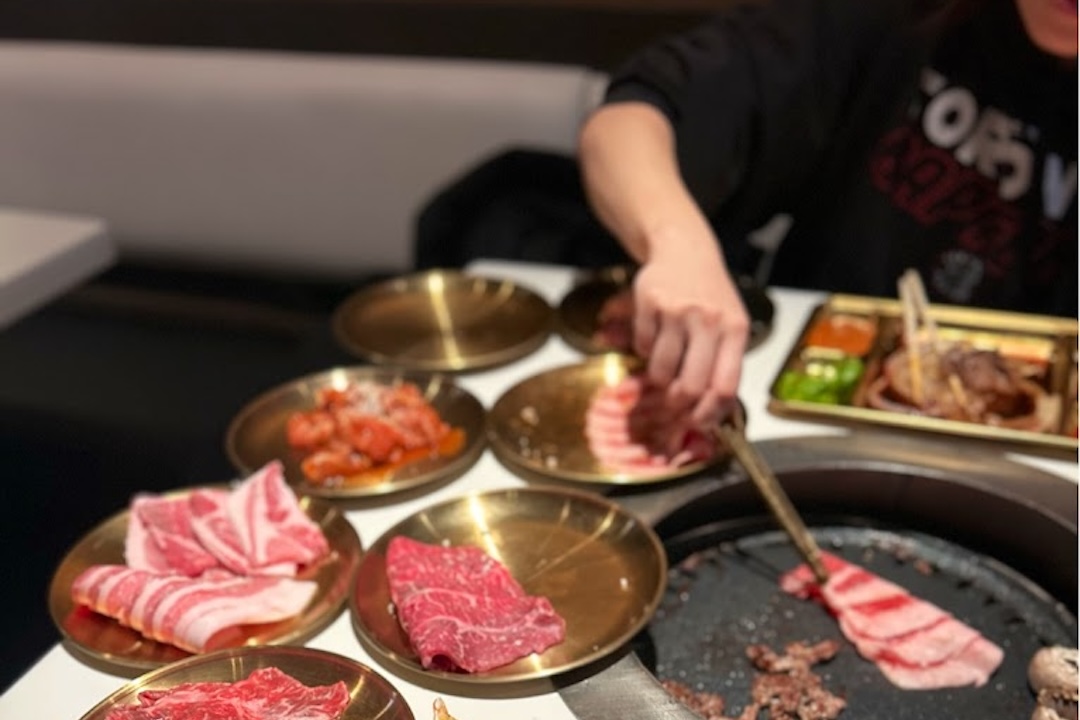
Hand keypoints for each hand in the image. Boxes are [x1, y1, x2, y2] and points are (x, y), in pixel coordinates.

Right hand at [631, 229, 749, 423]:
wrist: (685, 250)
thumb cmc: (711, 295)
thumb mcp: (731, 324)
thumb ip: (724, 364)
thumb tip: (710, 414)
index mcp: (735, 330)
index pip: (726, 387)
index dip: (709, 413)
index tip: (699, 421)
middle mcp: (709, 320)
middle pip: (692, 386)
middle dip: (679, 402)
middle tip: (674, 400)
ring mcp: (677, 311)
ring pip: (662, 371)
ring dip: (659, 378)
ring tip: (665, 364)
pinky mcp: (649, 303)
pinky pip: (642, 347)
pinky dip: (645, 350)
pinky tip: (656, 335)